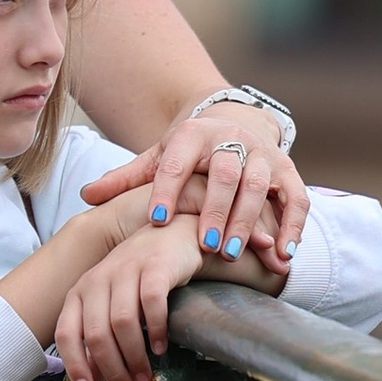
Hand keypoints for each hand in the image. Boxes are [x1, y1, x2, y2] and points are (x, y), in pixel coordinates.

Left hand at [56, 215, 279, 380]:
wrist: (172, 237)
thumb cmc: (139, 279)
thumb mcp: (111, 309)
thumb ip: (97, 347)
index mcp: (80, 292)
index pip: (66, 334)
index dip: (75, 365)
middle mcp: (98, 279)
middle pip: (97, 335)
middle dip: (113, 370)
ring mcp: (125, 270)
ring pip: (122, 323)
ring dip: (134, 357)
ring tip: (145, 375)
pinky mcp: (154, 265)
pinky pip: (151, 304)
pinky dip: (155, 330)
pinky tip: (160, 346)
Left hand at [83, 107, 306, 269]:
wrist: (233, 126)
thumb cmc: (188, 155)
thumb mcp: (157, 160)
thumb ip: (126, 180)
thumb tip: (85, 195)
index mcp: (193, 135)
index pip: (179, 160)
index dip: (169, 189)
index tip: (158, 219)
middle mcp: (231, 139)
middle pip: (225, 172)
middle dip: (216, 210)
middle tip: (206, 246)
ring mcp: (263, 154)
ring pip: (260, 185)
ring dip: (248, 221)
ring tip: (234, 254)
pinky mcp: (288, 171)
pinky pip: (296, 198)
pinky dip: (293, 225)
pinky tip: (282, 254)